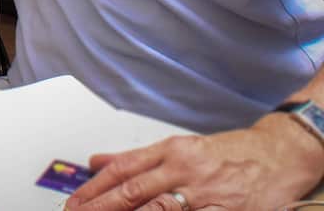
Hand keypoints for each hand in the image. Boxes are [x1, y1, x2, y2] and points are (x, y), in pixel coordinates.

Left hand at [66, 117, 323, 210]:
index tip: (74, 202)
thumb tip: (97, 161)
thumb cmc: (229, 153)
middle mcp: (183, 168)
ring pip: (157, 209)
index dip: (94, 187)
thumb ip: (138, 158)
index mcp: (170, 150)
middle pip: (132, 190)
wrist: (278, 153)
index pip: (122, 169)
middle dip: (100, 207)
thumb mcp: (181, 148)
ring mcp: (204, 192)